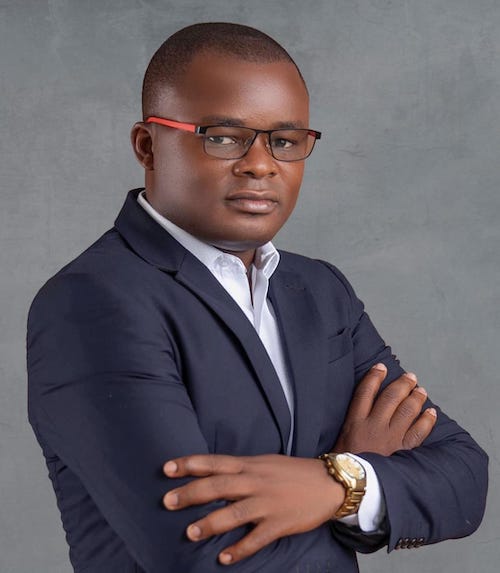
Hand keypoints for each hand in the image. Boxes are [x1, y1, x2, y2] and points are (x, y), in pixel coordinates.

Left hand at [163, 454, 344, 564]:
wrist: (329, 483)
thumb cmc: (292, 472)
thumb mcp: (264, 462)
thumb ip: (240, 468)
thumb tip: (211, 473)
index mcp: (250, 465)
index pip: (215, 462)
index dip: (190, 464)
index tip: (167, 468)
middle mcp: (256, 482)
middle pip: (219, 486)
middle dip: (192, 493)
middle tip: (168, 501)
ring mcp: (268, 503)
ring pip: (235, 513)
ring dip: (211, 524)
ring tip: (190, 533)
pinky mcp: (280, 524)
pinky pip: (257, 539)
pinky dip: (240, 549)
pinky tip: (224, 559)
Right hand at [333, 363, 436, 455]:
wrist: (351, 487)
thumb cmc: (341, 465)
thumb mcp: (338, 440)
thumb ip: (349, 426)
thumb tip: (357, 415)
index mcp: (355, 421)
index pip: (365, 392)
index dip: (374, 377)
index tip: (381, 367)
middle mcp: (374, 425)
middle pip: (390, 397)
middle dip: (402, 384)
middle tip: (410, 376)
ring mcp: (390, 438)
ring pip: (407, 410)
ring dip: (416, 397)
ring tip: (420, 390)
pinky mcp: (403, 451)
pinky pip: (419, 432)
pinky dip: (426, 420)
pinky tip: (431, 412)